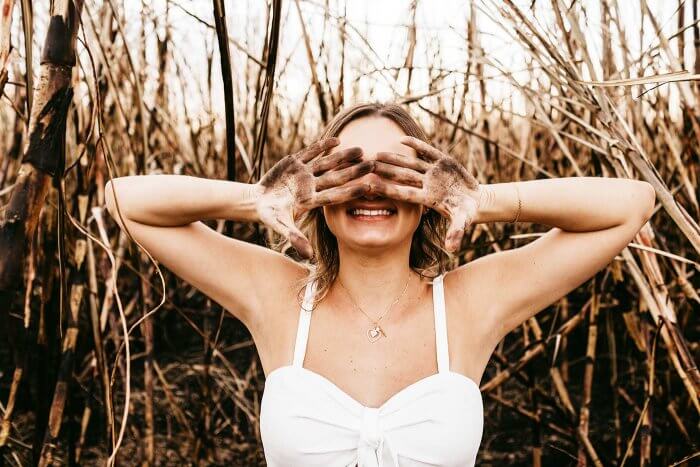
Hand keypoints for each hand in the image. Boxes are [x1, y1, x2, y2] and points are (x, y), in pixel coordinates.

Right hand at [254, 137, 373, 258]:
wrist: (256, 201)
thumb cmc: (269, 215)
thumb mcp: (280, 226)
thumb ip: (295, 238)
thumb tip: (308, 256)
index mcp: (311, 201)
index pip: (335, 196)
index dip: (351, 191)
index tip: (368, 188)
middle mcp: (312, 186)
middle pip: (336, 177)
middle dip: (354, 171)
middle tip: (373, 165)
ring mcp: (304, 173)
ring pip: (327, 163)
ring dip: (343, 156)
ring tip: (360, 149)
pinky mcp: (295, 162)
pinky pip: (311, 152)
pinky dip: (322, 146)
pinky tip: (337, 139)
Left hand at [370, 136, 480, 253]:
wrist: (475, 200)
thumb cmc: (466, 212)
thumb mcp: (463, 221)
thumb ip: (456, 232)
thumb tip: (452, 249)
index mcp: (427, 198)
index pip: (403, 194)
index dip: (387, 189)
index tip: (371, 186)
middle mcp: (427, 184)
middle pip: (402, 176)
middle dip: (384, 171)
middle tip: (365, 166)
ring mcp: (433, 172)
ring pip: (411, 164)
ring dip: (394, 158)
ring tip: (376, 153)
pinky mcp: (443, 162)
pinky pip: (428, 152)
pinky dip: (417, 146)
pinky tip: (402, 139)